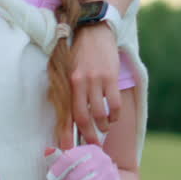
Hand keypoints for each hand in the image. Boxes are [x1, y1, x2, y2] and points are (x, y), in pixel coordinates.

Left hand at [66, 24, 119, 147]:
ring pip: (99, 113)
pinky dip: (114, 115)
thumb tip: (69, 116)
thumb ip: (70, 91)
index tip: (67, 149)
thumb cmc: (80, 54)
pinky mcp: (109, 77)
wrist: (94, 30)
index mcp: (67, 84)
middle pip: (83, 118)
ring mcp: (95, 80)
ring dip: (103, 126)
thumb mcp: (69, 71)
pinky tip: (113, 117)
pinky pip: (113, 103)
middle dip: (88, 135)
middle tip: (93, 145)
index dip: (66, 133)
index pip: (66, 114)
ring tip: (104, 129)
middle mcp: (79, 83)